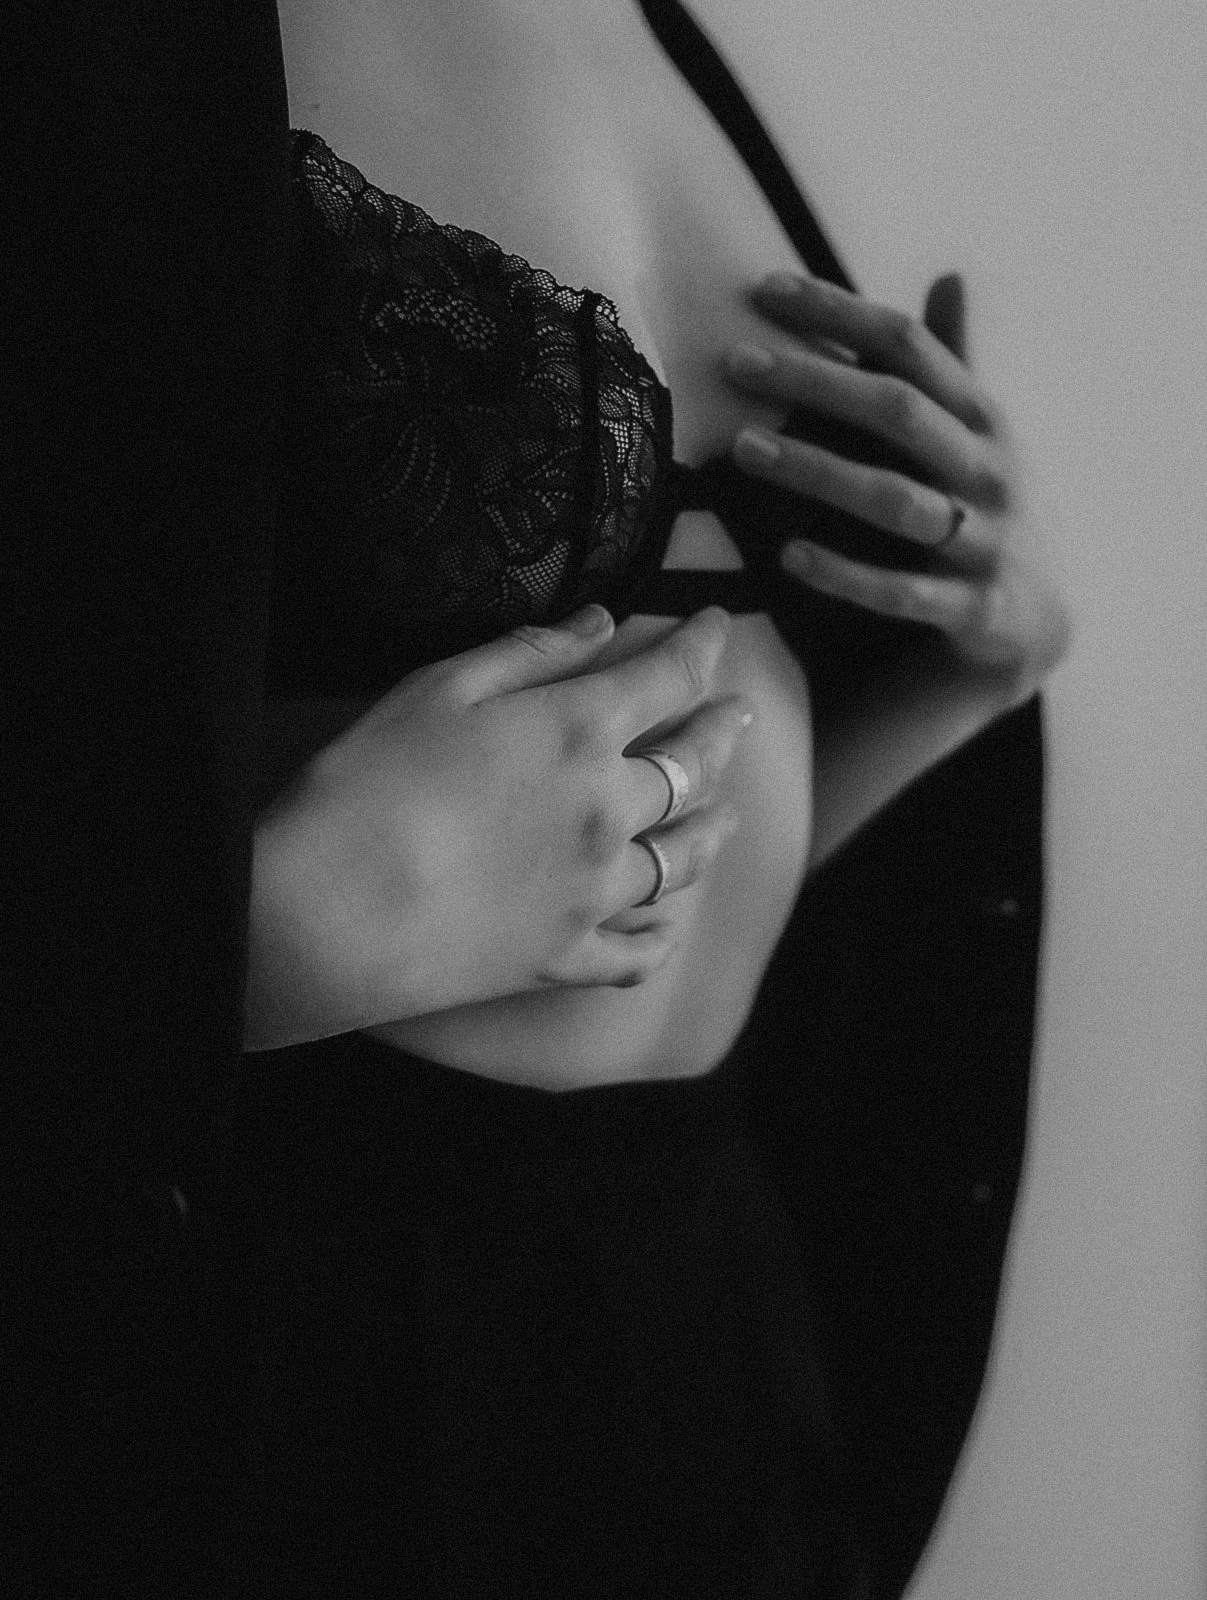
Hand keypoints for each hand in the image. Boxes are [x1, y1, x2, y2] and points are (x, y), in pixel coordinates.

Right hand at [245, 605, 749, 1048]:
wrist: (327, 913)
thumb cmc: (366, 785)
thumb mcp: (440, 689)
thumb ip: (531, 653)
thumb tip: (601, 624)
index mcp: (578, 732)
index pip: (670, 678)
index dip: (702, 645)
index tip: (718, 625)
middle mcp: (607, 811)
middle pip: (693, 766)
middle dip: (721, 731)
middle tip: (739, 714)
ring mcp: (593, 891)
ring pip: (684, 857)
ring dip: (715, 827)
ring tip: (731, 815)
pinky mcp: (566, 956)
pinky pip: (640, 950)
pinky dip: (663, 932)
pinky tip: (670, 920)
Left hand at [724, 270, 1069, 695]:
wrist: (1044, 624)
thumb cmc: (994, 512)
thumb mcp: (985, 437)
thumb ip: (958, 364)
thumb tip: (948, 275)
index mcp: (986, 419)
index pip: (910, 346)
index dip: (840, 313)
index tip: (765, 291)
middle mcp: (990, 471)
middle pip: (897, 410)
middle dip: (814, 379)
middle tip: (735, 362)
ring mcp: (984, 541)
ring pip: (893, 498)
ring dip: (816, 470)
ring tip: (745, 448)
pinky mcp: (972, 608)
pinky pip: (899, 592)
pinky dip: (843, 573)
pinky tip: (788, 555)